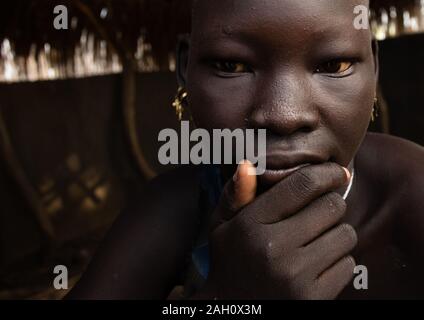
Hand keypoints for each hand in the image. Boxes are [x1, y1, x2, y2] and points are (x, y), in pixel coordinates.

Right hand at [202, 161, 356, 299]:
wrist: (234, 308)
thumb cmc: (230, 261)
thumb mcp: (221, 226)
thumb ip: (235, 195)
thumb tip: (247, 165)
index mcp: (251, 225)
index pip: (302, 185)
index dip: (327, 173)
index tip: (336, 172)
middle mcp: (274, 248)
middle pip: (331, 206)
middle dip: (330, 204)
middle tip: (318, 213)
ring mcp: (295, 276)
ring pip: (345, 235)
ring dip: (336, 233)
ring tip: (316, 241)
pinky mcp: (312, 298)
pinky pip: (348, 265)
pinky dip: (338, 261)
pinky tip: (317, 264)